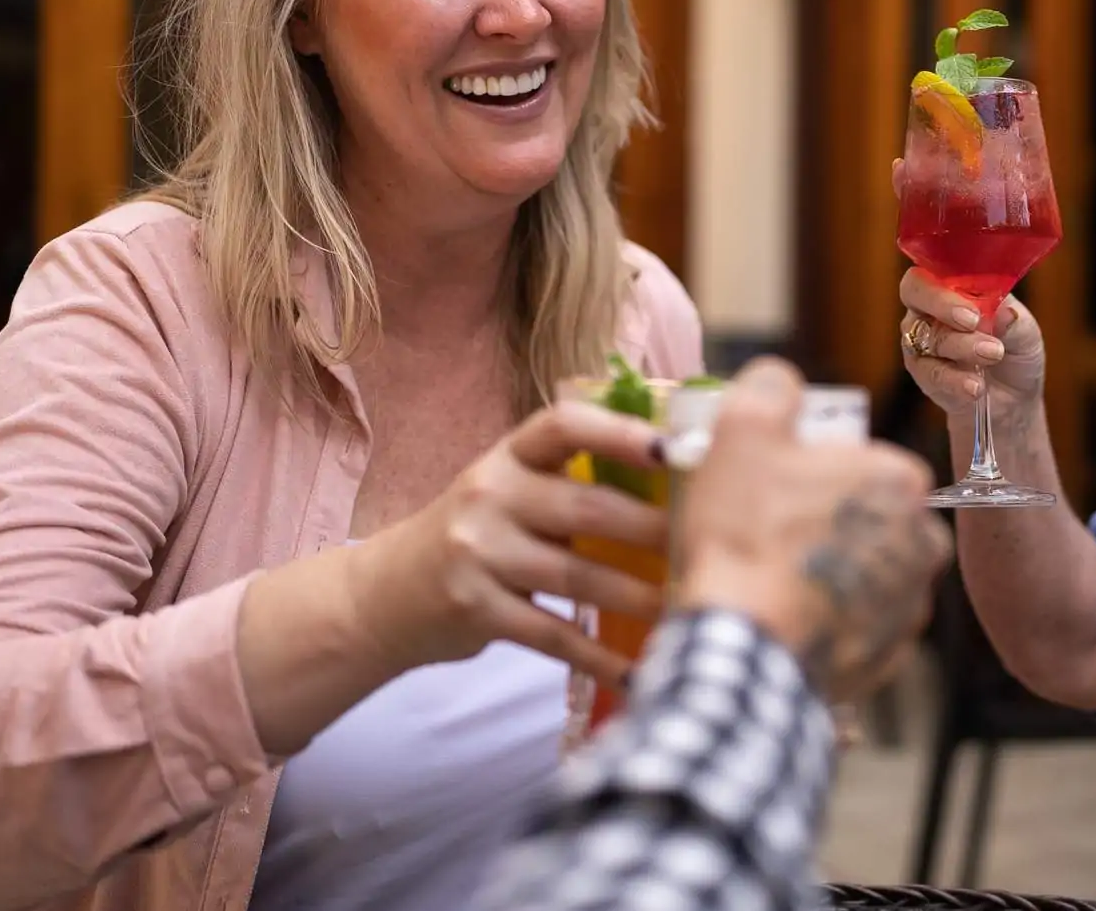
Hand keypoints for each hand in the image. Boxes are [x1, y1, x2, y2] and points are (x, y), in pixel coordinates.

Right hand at [347, 401, 668, 684]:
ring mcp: (478, 553)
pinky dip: (598, 656)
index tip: (672, 446)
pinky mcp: (474, 610)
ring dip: (639, 596)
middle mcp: (490, 495)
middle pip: (586, 507)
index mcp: (510, 455)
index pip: (564, 425)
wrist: (386, 595)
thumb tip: (680, 479)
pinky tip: (639, 670)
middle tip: (709, 542)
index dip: (620, 430)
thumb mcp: (513, 490)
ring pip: (576, 576)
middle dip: (653, 528)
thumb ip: (575, 480)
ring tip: (690, 606)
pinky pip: (551, 636)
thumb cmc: (480, 535)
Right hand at [675, 357, 952, 703]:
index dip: (814, 472)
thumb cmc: (746, 533)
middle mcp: (924, 539)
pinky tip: (789, 617)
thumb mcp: (743, 432)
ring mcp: (911, 603)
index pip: (863, 461)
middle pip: (870, 516)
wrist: (741, 646)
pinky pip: (859, 623)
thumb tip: (780, 380)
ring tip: (775, 579)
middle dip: (829, 522)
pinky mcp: (890, 655)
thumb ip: (770, 387)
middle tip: (771, 534)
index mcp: (902, 479)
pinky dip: (831, 620)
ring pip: (867, 570)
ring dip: (832, 572)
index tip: (776, 490)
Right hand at [898, 268, 1047, 419]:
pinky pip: (931, 374)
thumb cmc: (1015, 350)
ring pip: (928, 337)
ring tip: (993, 354)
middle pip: (915, 293)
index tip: (972, 304)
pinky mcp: (925, 374)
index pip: (933, 268)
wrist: (1015, 397)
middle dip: (942, 304)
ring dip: (961, 346)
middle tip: (973, 321)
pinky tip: (976, 386)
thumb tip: (1004, 311)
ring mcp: (923, 341)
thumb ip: (1012, 320)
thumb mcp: (1025, 332)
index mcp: (953, 285)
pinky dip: (954, 380)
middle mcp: (930, 309)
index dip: (946, 281)